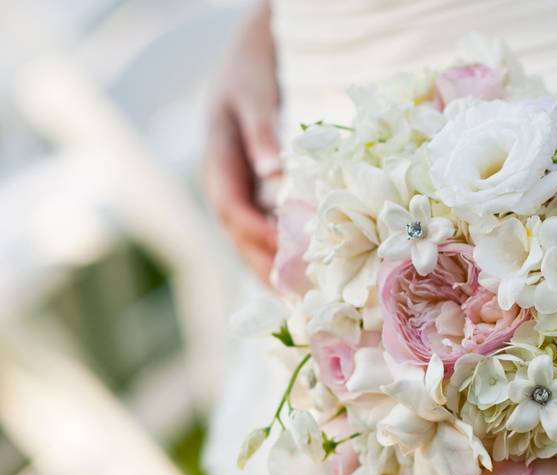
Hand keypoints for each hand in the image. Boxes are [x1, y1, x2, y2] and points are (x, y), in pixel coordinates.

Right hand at [203, 1, 279, 282]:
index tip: (287, 256)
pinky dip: (280, 252)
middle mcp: (223, 184)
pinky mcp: (254, 193)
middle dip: (264, 267)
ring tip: (300, 300)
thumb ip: (260, 132)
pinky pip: (264, 229)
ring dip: (271, 269)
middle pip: (239, 235)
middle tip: (294, 299)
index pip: (233, 209)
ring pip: (249, 239)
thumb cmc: (252, 71)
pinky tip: (304, 273)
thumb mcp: (253, 94)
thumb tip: (273, 171)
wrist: (247, 57)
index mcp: (217, 162)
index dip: (258, 234)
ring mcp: (237, 191)